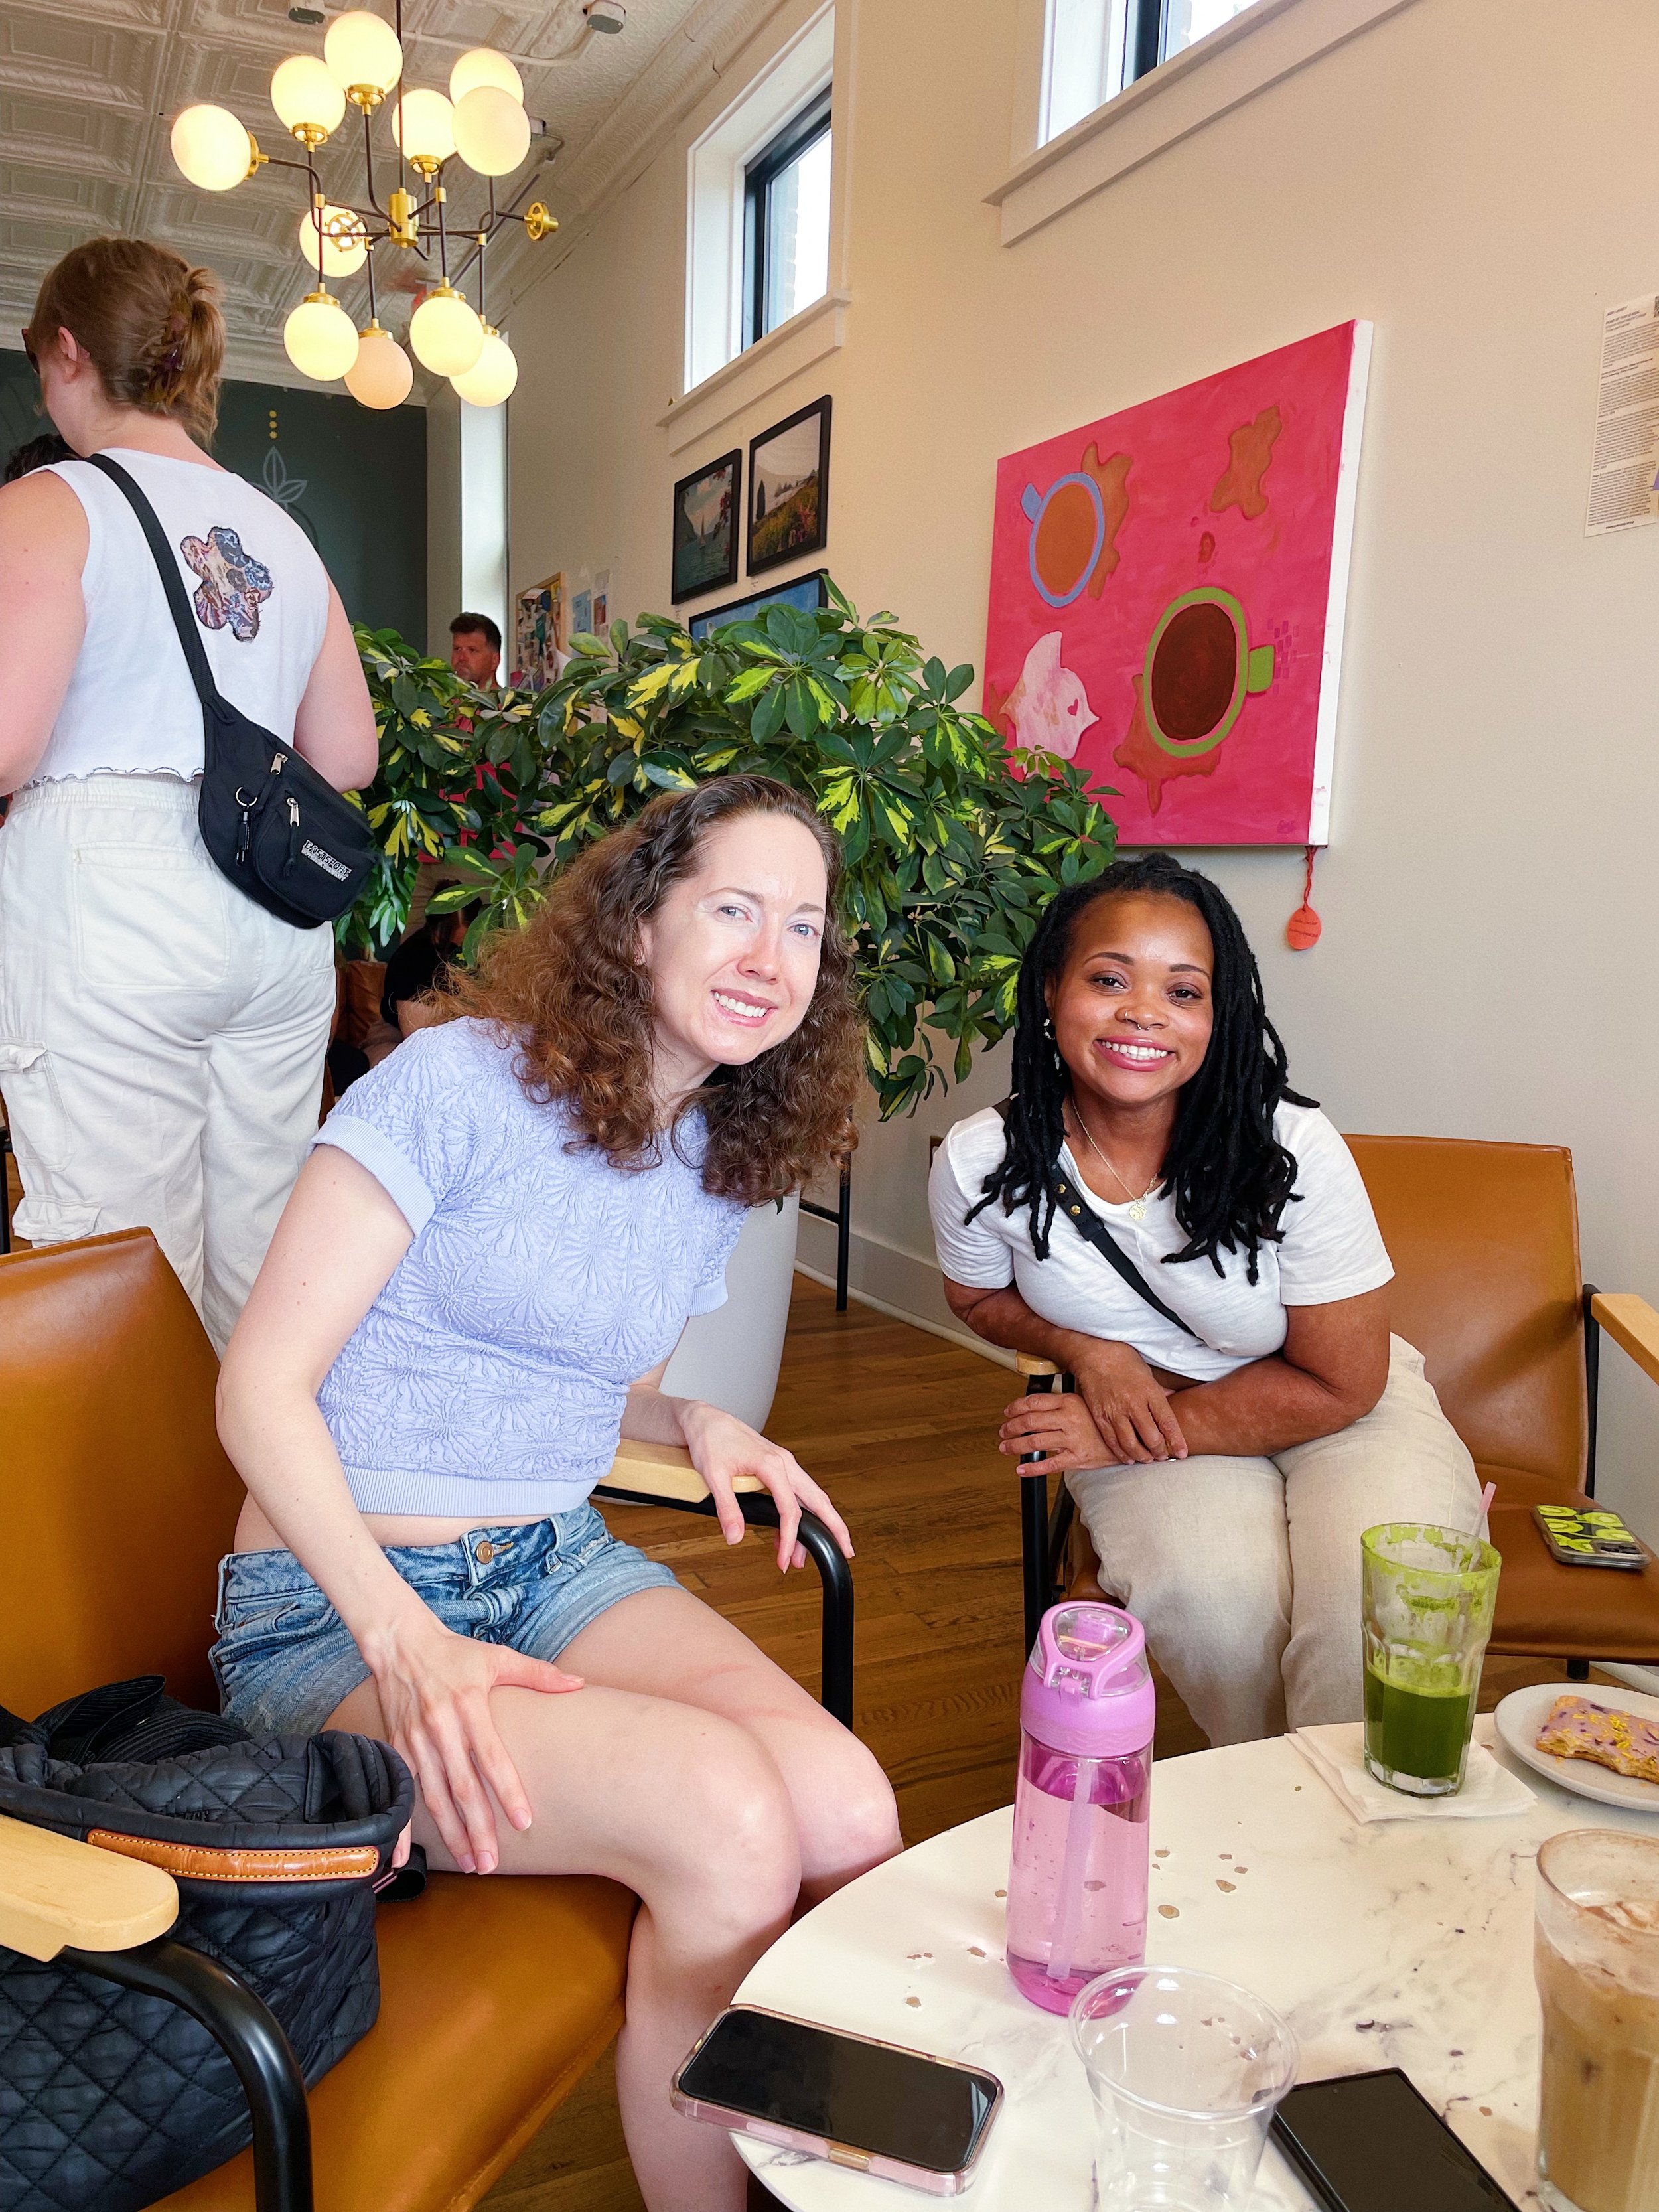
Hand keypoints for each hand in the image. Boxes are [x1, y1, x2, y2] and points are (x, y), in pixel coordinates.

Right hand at [363, 1610, 582, 1876]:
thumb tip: (578, 1684)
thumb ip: (538, 1674)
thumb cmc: (455, 1653)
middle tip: (492, 1862)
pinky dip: (400, 1828)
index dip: (507, 1790)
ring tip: (469, 1863)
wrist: (400, 1643)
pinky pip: (398, 1793)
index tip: (524, 1822)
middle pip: (462, 1787)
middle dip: (478, 1828)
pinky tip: (401, 1859)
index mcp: (469, 1706)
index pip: (492, 1756)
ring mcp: (415, 1741)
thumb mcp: (498, 1657)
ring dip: (450, 1834)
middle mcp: (441, 1728)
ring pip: (433, 1797)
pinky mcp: (396, 1748)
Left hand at [679, 1400, 852, 1572]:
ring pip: (811, 1497)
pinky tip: (788, 1533)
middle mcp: (785, 1463)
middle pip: (818, 1499)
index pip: (791, 1509)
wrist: (705, 1420)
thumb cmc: (710, 1440)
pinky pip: (797, 1493)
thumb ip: (727, 1508)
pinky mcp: (777, 1466)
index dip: (790, 1538)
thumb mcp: (714, 1475)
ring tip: (806, 1555)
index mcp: (773, 1464)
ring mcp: (783, 1464)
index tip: (783, 1560)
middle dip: (834, 1527)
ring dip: (816, 1524)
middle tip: (846, 1552)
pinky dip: (801, 1513)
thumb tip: (735, 1537)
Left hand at [999, 1388, 1119, 1472]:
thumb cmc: (1104, 1423)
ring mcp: (1072, 1439)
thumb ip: (1061, 1404)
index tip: (1008, 1412)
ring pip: (1035, 1441)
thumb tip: (1035, 1406)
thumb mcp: (1084, 1404)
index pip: (1034, 1402)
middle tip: (1003, 1431)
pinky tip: (1021, 1469)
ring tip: (1006, 1447)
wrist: (1129, 1439)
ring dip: (1016, 1445)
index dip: (1016, 1407)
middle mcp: (1069, 1419)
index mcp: (1070, 1402)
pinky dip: (1032, 1468)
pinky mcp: (1077, 1458)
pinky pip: (1049, 1464)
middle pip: (1030, 1421)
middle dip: (1012, 1427)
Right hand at [1071, 1340, 1187, 1463]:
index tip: (1182, 1453)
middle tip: (1162, 1456)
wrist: (1094, 1354)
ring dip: (1142, 1456)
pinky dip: (1122, 1453)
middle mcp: (1134, 1404)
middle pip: (1151, 1438)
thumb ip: (1159, 1392)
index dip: (1176, 1442)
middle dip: (1160, 1452)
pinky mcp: (1100, 1416)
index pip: (1168, 1423)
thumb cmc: (1123, 1360)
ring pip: (1131, 1444)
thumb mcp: (1148, 1373)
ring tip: (1147, 1459)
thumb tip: (1174, 1401)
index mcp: (1150, 1392)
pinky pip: (1112, 1441)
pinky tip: (1128, 1458)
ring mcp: (1115, 1411)